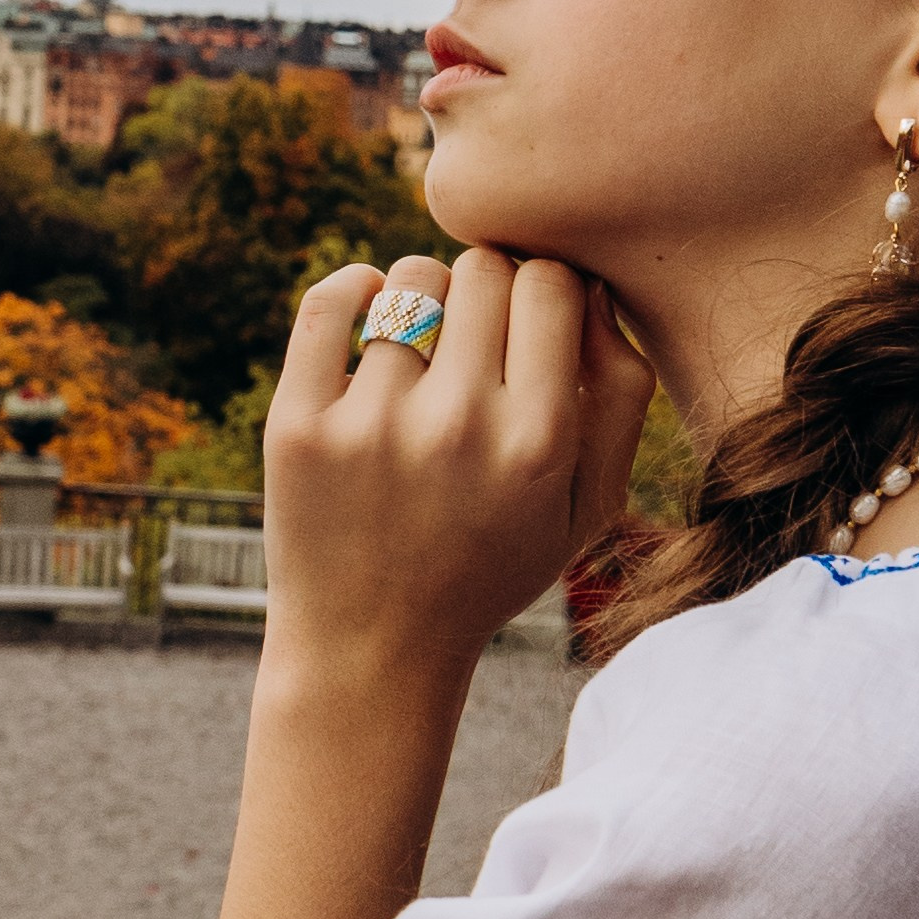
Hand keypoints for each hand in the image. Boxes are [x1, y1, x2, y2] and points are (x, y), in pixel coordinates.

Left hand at [261, 249, 653, 680]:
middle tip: (476, 341)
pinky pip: (328, 299)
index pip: (551, 283)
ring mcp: (371, 425)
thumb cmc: (491, 564)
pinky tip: (370, 312)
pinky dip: (354, 287)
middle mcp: (457, 428)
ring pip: (410, 278)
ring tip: (424, 346)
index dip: (544, 289)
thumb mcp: (590, 505)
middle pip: (485, 268)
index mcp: (538, 444)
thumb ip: (620, 392)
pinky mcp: (298, 425)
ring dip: (423, 296)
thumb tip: (588, 286)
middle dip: (488, 289)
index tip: (528, 323)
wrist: (374, 649)